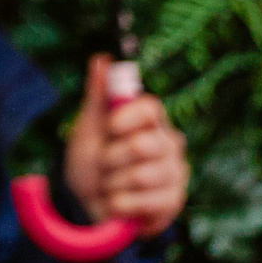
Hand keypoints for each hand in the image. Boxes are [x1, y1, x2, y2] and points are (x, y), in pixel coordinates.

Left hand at [65, 56, 189, 235]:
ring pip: (142, 175)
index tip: (109, 127)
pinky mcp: (174, 201)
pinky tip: (119, 202)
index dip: (126, 117)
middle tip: (104, 162)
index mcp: (150, 120)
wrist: (86, 202)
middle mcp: (169, 143)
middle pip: (143, 144)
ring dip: (113, 183)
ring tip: (111, 183)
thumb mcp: (88, 126)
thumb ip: (98, 95)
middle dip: (111, 157)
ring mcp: (175, 173)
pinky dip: (121, 203)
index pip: (151, 107)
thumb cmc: (90, 159)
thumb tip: (101, 59)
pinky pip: (145, 201)